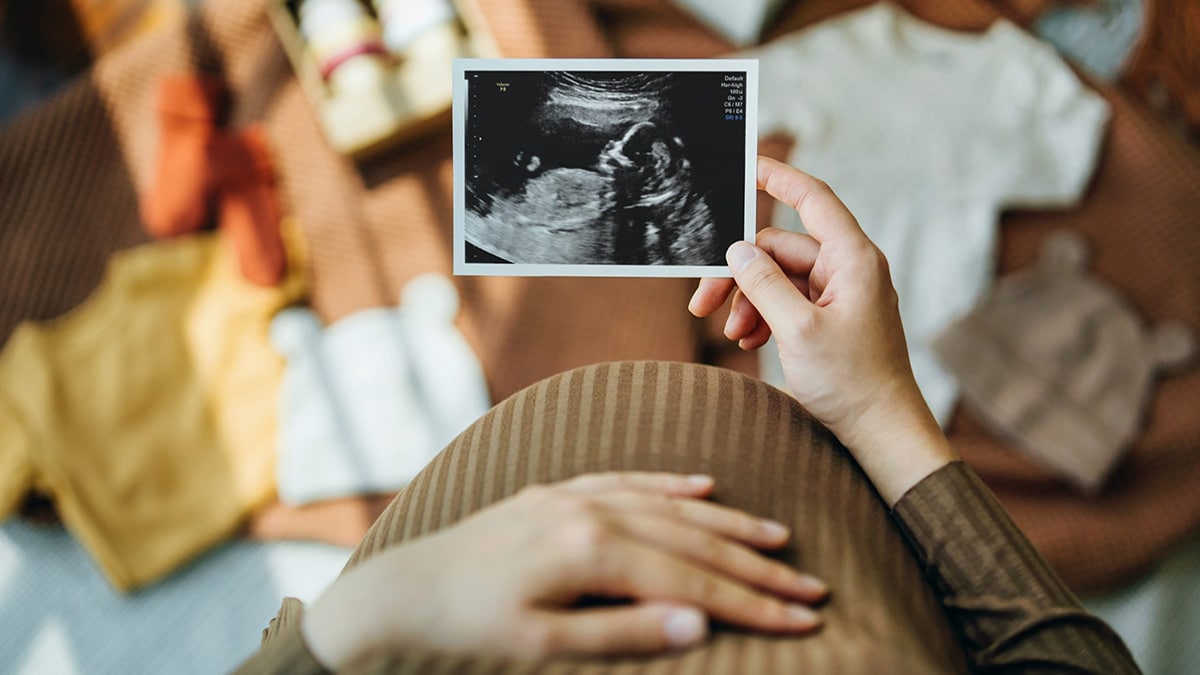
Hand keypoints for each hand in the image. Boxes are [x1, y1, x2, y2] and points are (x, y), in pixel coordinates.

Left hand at [302, 472, 827, 668]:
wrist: (402, 593)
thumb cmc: (468, 629)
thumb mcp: (543, 646)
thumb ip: (623, 630)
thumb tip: (699, 622)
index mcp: (588, 552)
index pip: (691, 581)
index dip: (751, 603)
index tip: (803, 618)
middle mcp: (588, 513)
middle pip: (692, 541)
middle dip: (756, 568)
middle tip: (811, 587)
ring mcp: (572, 497)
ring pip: (668, 506)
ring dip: (726, 524)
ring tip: (778, 539)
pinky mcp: (556, 493)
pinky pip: (625, 481)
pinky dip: (669, 486)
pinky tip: (703, 488)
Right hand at [689, 158, 955, 504]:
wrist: (880, 431)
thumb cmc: (852, 383)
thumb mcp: (797, 331)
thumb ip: (764, 284)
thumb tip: (737, 251)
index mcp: (852, 259)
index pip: (812, 199)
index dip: (778, 177)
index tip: (746, 164)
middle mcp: (848, 269)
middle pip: (779, 249)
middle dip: (740, 274)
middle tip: (703, 304)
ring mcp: (840, 293)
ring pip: (777, 278)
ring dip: (749, 300)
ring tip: (732, 334)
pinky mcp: (831, 317)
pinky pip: (787, 301)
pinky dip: (764, 316)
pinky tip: (749, 341)